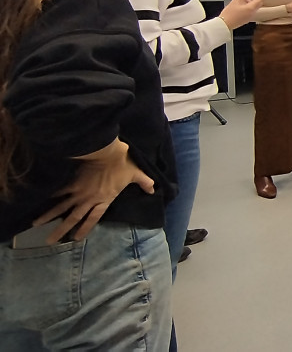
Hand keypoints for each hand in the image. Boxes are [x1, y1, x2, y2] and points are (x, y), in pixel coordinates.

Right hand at [33, 139, 154, 242]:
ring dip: (48, 216)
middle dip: (61, 230)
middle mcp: (89, 199)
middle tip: (49, 241)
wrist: (107, 152)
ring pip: (61, 207)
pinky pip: (58, 191)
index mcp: (104, 200)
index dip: (84, 229)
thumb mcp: (136, 173)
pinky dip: (48, 196)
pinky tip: (36, 201)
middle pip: (73, 218)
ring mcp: (78, 191)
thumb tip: (153, 189)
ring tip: (35, 224)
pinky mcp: (72, 181)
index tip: (74, 239)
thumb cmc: (123, 163)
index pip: (93, 218)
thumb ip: (144, 182)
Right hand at [219, 0, 263, 29]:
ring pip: (254, 8)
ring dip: (252, 2)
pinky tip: (242, 5)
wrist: (225, 24)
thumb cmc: (229, 14)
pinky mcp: (246, 19)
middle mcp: (252, 13)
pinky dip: (249, 6)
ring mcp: (249, 17)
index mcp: (251, 8)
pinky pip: (251, 11)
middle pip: (259, 4)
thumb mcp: (235, 1)